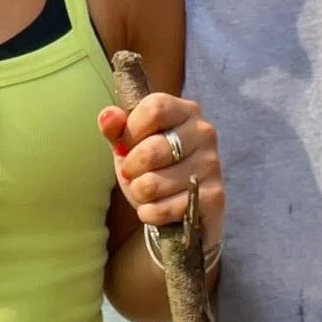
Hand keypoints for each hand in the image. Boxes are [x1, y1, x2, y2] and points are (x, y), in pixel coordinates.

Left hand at [98, 94, 222, 249]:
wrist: (179, 212)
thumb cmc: (151, 168)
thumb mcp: (129, 144)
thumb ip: (116, 128)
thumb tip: (108, 116)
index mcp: (184, 111)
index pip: (154, 109)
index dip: (130, 131)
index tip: (126, 145)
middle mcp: (203, 133)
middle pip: (151, 150)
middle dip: (130, 168)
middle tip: (132, 173)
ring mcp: (211, 165)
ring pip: (153, 184)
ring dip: (139, 193)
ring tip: (146, 191)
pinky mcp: (213, 198)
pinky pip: (164, 209)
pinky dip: (149, 213)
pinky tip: (154, 209)